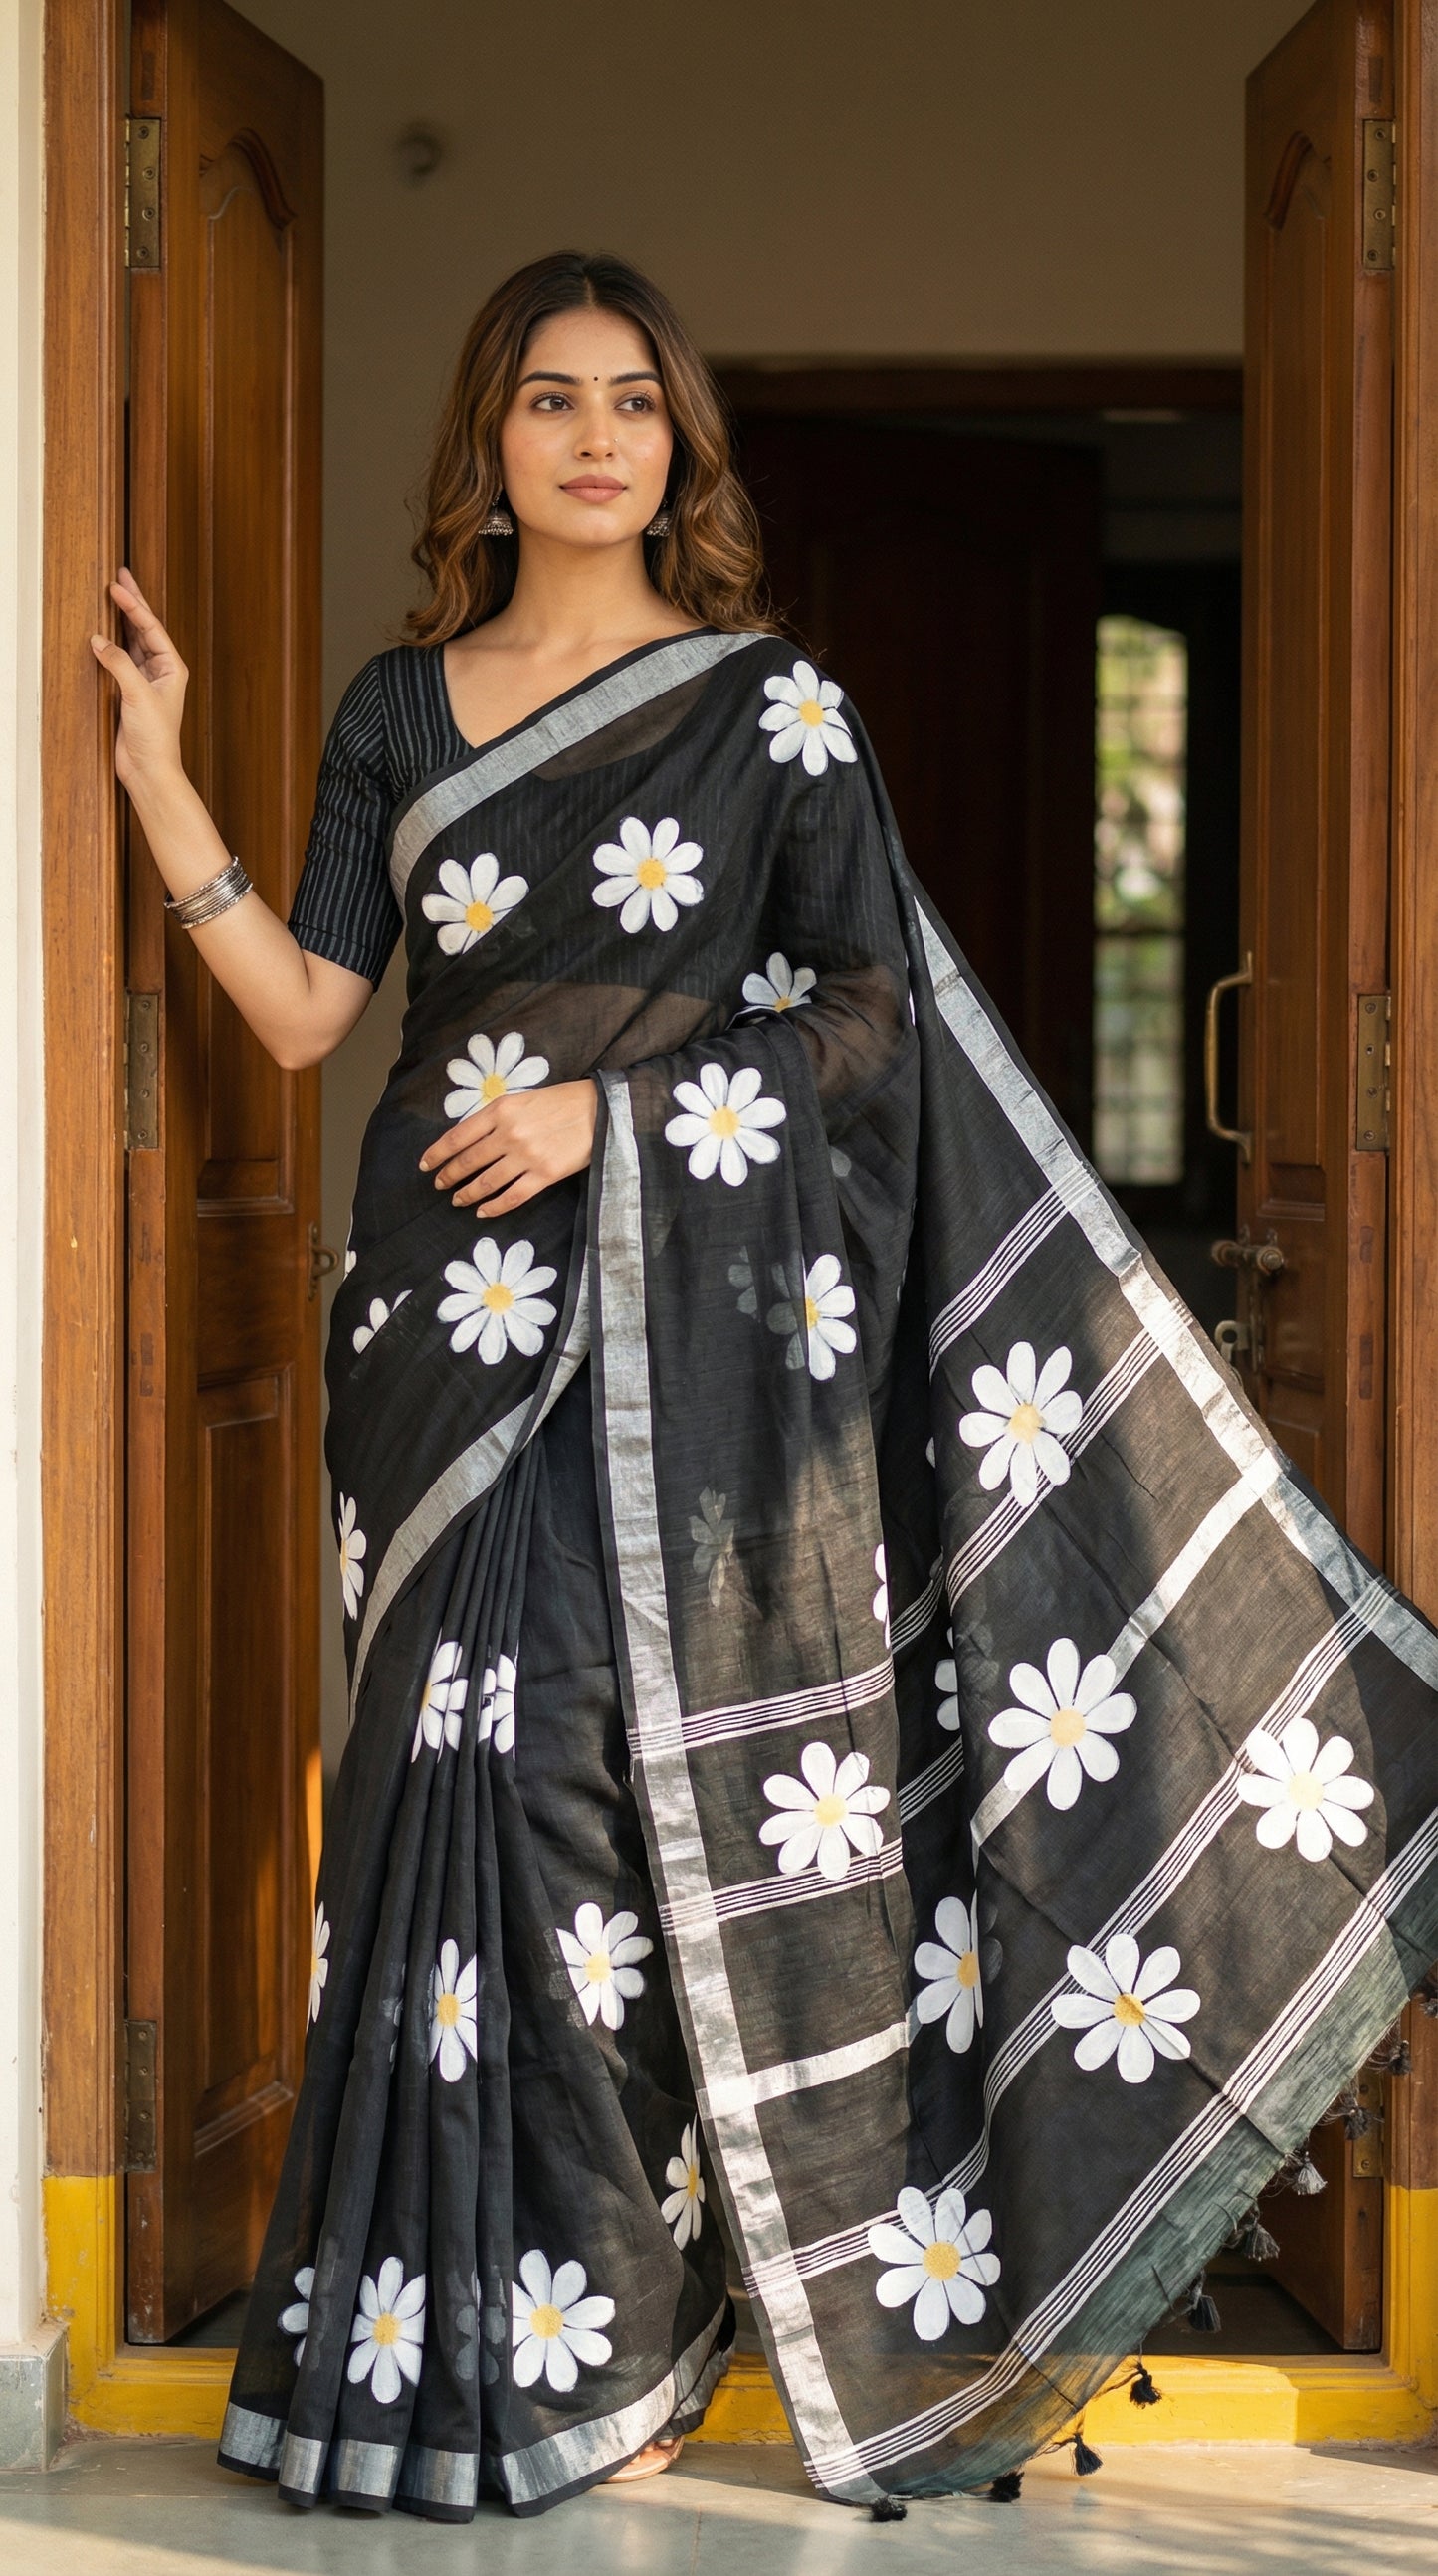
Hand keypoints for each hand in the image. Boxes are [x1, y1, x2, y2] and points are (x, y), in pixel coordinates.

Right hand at [89, 568, 188, 791]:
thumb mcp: (138, 694)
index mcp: (172, 667)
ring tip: (113, 596)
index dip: (134, 605)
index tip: (117, 586)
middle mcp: (161, 671)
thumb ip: (118, 663)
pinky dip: (111, 644)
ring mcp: (145, 680)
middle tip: (121, 577)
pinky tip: (103, 633)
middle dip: (132, 603)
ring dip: (121, 620)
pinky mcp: (130, 692)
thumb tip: (98, 640)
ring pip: (132, 642)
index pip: (151, 627)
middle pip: (144, 629)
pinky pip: (120, 659)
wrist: (149, 768)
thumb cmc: (156, 737)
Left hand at [420, 1079, 597, 1215]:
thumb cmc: (562, 1101)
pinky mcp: (545, 1175)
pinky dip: (494, 1207)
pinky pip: (512, 1196)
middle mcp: (509, 1134)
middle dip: (449, 1176)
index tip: (425, 1165)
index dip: (437, 1153)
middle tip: (439, 1185)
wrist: (601, 1110)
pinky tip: (483, 1212)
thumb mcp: (523, 1099)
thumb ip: (497, 1117)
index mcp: (501, 1110)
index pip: (457, 1136)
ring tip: (457, 1201)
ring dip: (467, 1194)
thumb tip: (471, 1139)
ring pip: (486, 1182)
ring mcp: (526, 1156)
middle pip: (468, 1161)